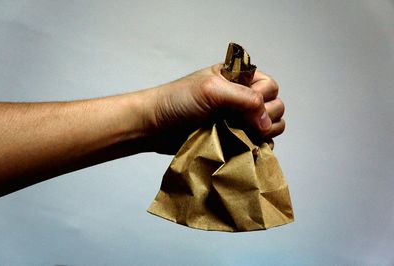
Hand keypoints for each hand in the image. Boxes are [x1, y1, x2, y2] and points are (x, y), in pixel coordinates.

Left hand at [140, 64, 284, 153]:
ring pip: (270, 126)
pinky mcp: (233, 138)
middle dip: (266, 117)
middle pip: (275, 107)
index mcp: (238, 78)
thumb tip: (268, 123)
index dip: (264, 99)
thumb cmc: (178, 101)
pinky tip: (248, 149)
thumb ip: (245, 99)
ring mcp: (238, 119)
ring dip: (264, 134)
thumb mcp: (212, 91)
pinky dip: (258, 147)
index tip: (244, 110)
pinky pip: (258, 143)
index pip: (270, 87)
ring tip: (245, 137)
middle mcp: (241, 97)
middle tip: (243, 124)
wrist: (155, 126)